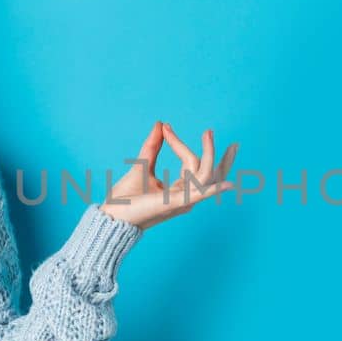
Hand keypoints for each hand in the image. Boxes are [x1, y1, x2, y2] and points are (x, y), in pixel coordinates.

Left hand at [100, 121, 238, 229]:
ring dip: (210, 154)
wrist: (112, 216)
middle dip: (220, 156)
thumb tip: (160, 125)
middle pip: (211, 174)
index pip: (191, 164)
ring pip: (206, 176)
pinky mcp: (175, 204)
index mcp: (179, 190)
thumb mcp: (142, 165)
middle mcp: (185, 196)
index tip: (166, 127)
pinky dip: (214, 189)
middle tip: (221, 136)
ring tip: (208, 134)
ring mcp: (182, 200)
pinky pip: (199, 194)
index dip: (179, 143)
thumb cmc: (126, 198)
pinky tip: (229, 184)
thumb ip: (153, 146)